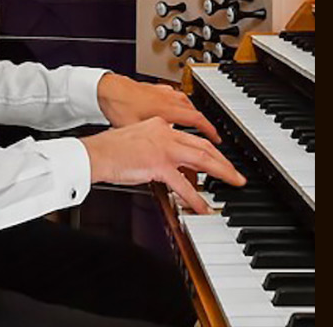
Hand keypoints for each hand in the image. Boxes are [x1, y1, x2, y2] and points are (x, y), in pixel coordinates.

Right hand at [79, 117, 245, 213]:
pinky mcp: (158, 165)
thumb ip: (156, 147)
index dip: (209, 148)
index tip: (218, 157)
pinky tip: (204, 207)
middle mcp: (166, 133)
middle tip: (236, 173)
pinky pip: (183, 185)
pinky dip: (196, 198)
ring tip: (233, 183)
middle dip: (224, 161)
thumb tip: (170, 165)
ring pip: (202, 159)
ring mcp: (164, 149)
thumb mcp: (138, 139)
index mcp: (161, 125)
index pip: (191, 136)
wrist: (97, 153)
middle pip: (204, 146)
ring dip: (222, 172)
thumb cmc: (111, 150)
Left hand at [97, 72, 221, 143]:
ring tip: (197, 126)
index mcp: (167, 111)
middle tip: (212, 138)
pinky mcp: (155, 90)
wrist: (106, 89)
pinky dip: (180, 104)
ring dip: (194, 115)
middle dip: (207, 126)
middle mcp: (168, 100)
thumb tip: (160, 164)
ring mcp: (162, 93)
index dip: (210, 132)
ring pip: (187, 103)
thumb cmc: (119, 108)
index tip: (217, 140)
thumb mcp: (138, 132)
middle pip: (196, 113)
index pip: (197, 121)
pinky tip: (175, 110)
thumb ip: (152, 146)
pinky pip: (175, 96)